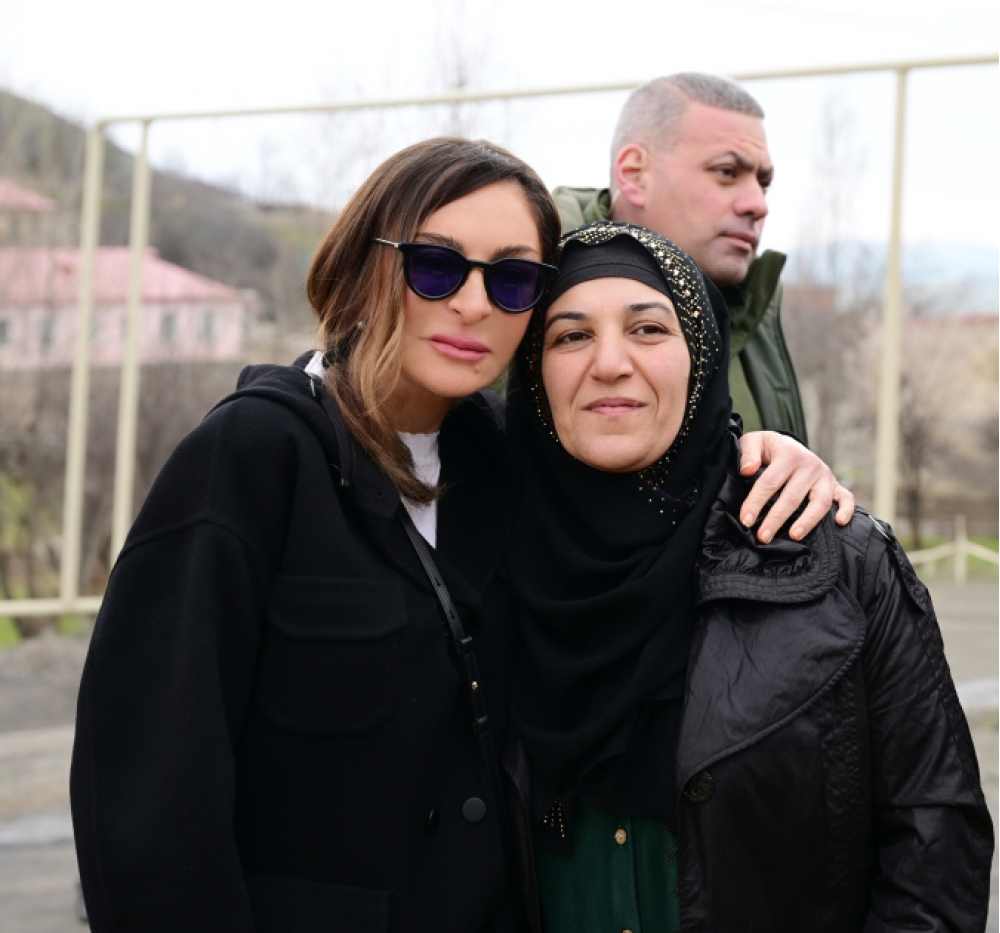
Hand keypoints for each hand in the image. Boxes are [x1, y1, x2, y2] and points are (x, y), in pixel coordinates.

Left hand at [738, 431, 854, 543]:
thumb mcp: (754, 442)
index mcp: (788, 454)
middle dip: (776, 519)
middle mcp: (810, 465)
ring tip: (793, 537)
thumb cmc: (767, 449)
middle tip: (763, 537)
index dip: (756, 502)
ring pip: (820, 501)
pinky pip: (846, 497)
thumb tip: (747, 470)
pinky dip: (846, 510)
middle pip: (793, 496)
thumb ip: (748, 452)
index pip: (770, 482)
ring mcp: (825, 476)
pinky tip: (839, 523)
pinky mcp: (836, 484)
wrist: (788, 445)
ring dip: (807, 521)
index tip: (745, 521)